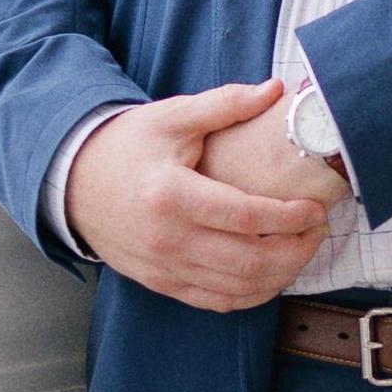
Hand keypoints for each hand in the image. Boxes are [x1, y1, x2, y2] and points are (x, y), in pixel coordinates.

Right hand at [67, 80, 333, 310]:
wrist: (73, 182)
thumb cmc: (127, 146)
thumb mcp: (172, 117)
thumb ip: (225, 104)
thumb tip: (275, 89)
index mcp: (172, 195)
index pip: (246, 217)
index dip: (289, 218)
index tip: (316, 209)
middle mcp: (168, 240)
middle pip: (249, 262)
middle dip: (296, 250)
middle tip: (318, 230)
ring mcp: (163, 268)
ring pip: (238, 289)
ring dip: (280, 275)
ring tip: (302, 249)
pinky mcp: (161, 284)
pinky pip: (217, 302)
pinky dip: (252, 294)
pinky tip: (272, 274)